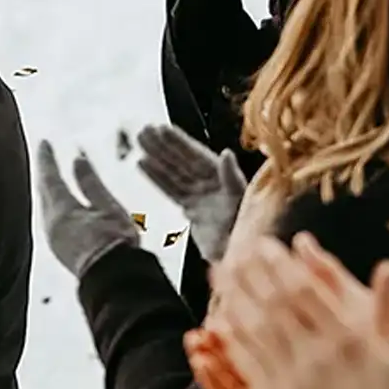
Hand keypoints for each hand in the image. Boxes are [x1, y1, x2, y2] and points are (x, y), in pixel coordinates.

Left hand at [35, 143, 140, 278]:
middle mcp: (50, 223)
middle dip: (44, 172)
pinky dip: (51, 205)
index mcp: (61, 209)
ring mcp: (52, 237)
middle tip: (46, 156)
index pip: (49, 177)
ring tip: (51, 176)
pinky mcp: (58, 248)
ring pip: (45, 205)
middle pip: (43, 191)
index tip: (44, 143)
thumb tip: (77, 160)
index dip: (47, 158)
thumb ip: (90, 182)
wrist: (111, 279)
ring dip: (47, 189)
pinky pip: (50, 218)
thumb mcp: (107, 207)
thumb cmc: (113, 243)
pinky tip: (57, 205)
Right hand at [135, 124, 247, 262]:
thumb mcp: (243, 200)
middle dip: (163, 145)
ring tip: (139, 142)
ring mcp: (201, 196)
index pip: (196, 156)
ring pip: (173, 173)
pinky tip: (142, 164)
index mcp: (224, 178)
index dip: (179, 142)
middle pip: (182, 161)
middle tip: (144, 130)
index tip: (162, 129)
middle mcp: (212, 184)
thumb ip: (231, 177)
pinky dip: (156, 178)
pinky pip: (171, 190)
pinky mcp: (191, 210)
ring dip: (156, 157)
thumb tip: (225, 154)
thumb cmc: (249, 231)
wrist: (241, 258)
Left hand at [209, 232, 388, 388]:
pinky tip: (220, 324)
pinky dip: (233, 342)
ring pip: (256, 333)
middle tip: (229, 254)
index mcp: (348, 339)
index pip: (305, 290)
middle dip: (249, 276)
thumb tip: (388, 267)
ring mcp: (295, 383)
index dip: (280, 264)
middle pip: (273, 306)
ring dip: (233, 301)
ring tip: (218, 279)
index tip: (262, 244)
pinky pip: (249, 367)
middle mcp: (318, 357)